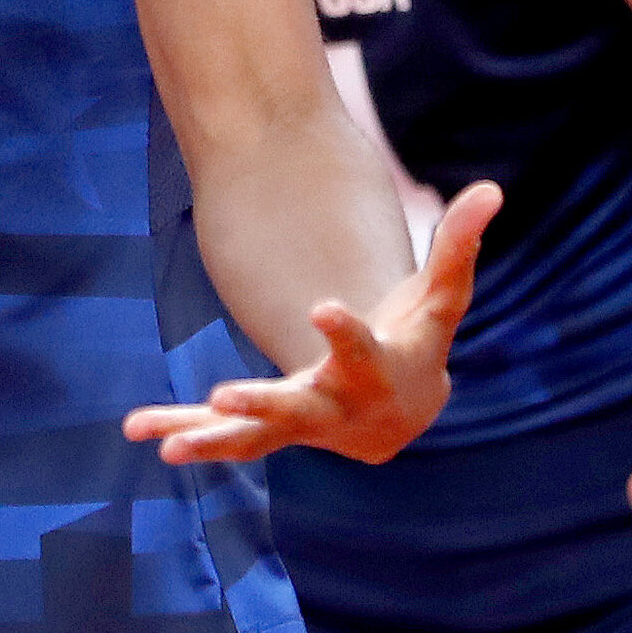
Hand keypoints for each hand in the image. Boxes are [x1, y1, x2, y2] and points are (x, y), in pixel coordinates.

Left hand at [123, 180, 500, 465]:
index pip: (361, 349)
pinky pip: (225, 438)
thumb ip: (456, 244)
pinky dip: (185, 434)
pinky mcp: (267, 429)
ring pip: (252, 437)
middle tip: (224, 396)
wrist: (402, 411)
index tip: (321, 305)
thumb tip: (491, 188)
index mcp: (375, 370)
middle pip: (299, 408)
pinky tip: (140, 432)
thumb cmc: (418, 340)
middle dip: (263, 403)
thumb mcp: (438, 296)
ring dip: (206, 438)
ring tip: (162, 445)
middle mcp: (335, 407)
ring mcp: (298, 425)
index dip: (344, 330)